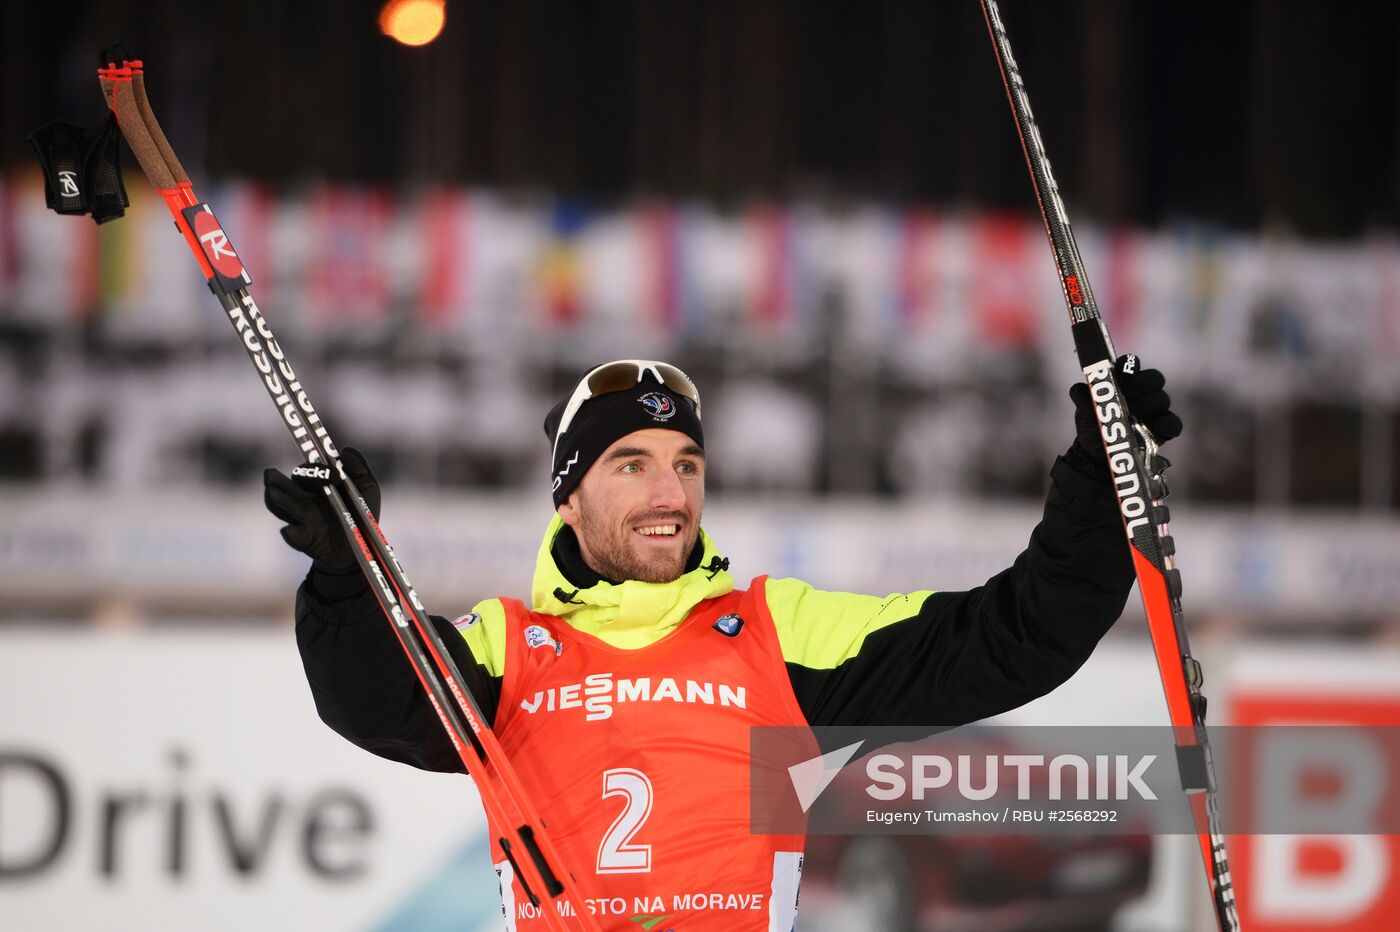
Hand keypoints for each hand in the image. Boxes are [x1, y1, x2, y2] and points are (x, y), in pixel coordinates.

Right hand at [263, 447, 380, 572]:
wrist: (359, 545)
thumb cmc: (361, 512)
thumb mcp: (366, 488)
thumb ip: (359, 468)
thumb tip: (345, 451)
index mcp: (316, 485)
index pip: (305, 472)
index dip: (311, 469)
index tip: (335, 475)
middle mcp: (303, 498)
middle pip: (286, 486)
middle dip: (282, 481)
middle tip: (289, 476)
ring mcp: (299, 518)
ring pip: (279, 505)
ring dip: (277, 499)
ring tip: (273, 492)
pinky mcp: (302, 538)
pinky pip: (291, 534)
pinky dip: (291, 533)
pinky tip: (291, 530)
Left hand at [1070, 354, 1181, 457]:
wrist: (1098, 454)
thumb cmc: (1095, 426)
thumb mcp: (1084, 413)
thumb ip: (1081, 398)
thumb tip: (1078, 389)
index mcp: (1125, 381)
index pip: (1131, 364)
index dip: (1129, 366)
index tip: (1121, 374)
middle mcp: (1143, 392)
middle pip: (1154, 377)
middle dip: (1142, 383)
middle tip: (1127, 395)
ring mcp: (1156, 410)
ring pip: (1162, 398)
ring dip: (1148, 406)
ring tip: (1132, 417)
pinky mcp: (1164, 429)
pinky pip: (1173, 423)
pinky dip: (1167, 424)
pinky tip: (1157, 428)